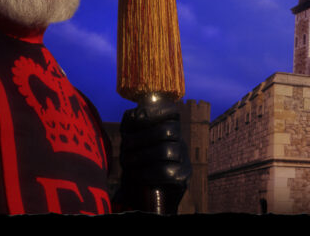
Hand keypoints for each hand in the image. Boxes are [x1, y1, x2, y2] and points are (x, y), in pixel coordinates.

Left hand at [115, 97, 191, 213]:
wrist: (144, 199)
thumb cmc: (135, 168)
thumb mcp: (131, 144)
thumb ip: (133, 127)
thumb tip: (137, 112)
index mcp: (169, 130)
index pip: (172, 112)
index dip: (157, 110)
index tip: (138, 116)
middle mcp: (180, 143)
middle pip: (168, 130)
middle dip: (142, 137)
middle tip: (125, 146)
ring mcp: (184, 160)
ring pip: (167, 150)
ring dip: (141, 155)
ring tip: (127, 162)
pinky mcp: (182, 178)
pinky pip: (167, 171)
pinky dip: (147, 172)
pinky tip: (136, 175)